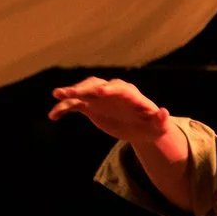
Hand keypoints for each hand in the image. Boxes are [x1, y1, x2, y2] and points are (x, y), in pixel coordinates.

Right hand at [48, 76, 176, 148]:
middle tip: (71, 92)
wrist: (140, 130)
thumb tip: (164, 112)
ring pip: (82, 91)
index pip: (118, 88)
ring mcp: (99, 97)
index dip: (109, 89)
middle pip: (96, 85)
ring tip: (57, 96)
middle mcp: (111, 91)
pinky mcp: (90, 106)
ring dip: (70, 93)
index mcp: (129, 94)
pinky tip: (52, 115)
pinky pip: (74, 105)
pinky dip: (64, 108)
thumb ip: (161, 120)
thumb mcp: (159, 127)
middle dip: (84, 88)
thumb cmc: (152, 127)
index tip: (99, 91)